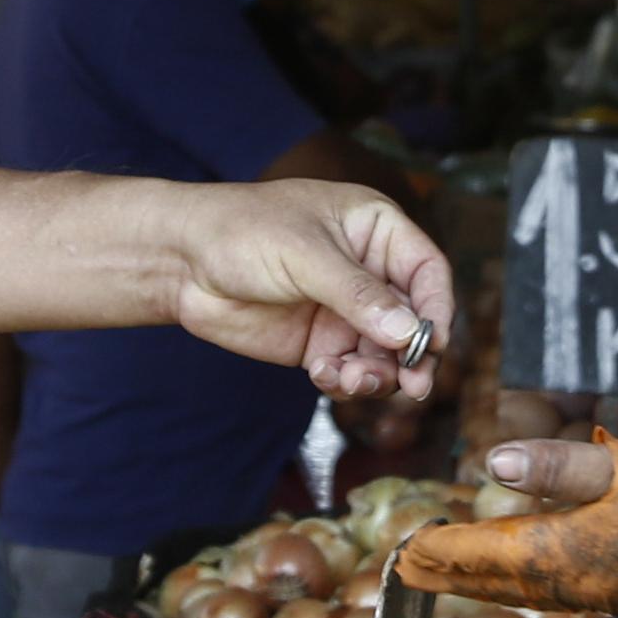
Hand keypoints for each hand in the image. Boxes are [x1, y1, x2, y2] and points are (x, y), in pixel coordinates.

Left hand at [165, 181, 452, 401]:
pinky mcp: (321, 343)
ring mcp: (345, 311)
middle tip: (414, 387)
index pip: (427, 271)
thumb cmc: (242, 231)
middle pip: (413, 321)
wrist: (181, 262)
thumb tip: (408, 333)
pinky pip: (351, 370)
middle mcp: (368, 272)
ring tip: (352, 381)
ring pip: (385, 353)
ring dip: (378, 374)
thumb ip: (357, 295)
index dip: (436, 308)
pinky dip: (345, 380)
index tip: (432, 344)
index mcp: (376, 230)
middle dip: (413, 355)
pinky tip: (322, 374)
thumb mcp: (304, 254)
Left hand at [394, 431, 617, 617]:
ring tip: (447, 575)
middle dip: (445, 575)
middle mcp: (569, 583)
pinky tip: (518, 574)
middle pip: (490, 581)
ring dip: (477, 581)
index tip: (403, 549)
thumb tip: (495, 465)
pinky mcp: (617, 591)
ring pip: (517, 589)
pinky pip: (547, 592)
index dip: (439, 550)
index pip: (480, 554)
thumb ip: (556, 467)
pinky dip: (515, 583)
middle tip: (405, 570)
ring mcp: (595, 593)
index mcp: (560, 553)